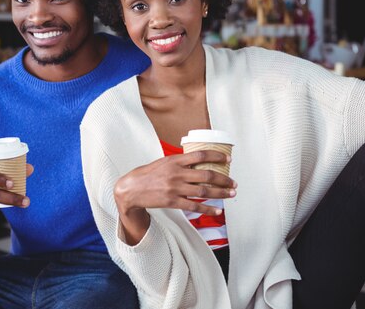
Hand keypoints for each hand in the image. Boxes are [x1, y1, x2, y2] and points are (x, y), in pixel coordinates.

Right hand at [114, 150, 235, 244]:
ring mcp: (175, 188)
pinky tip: (218, 210)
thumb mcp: (164, 162)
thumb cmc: (148, 174)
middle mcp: (177, 173)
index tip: (228, 159)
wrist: (131, 189)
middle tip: (234, 183)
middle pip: (207, 175)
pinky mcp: (173, 202)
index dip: (217, 156)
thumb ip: (180, 162)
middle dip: (224, 179)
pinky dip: (208, 208)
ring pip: (204, 191)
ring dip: (221, 193)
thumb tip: (199, 160)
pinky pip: (195, 206)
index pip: (201, 155)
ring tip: (231, 194)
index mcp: (175, 160)